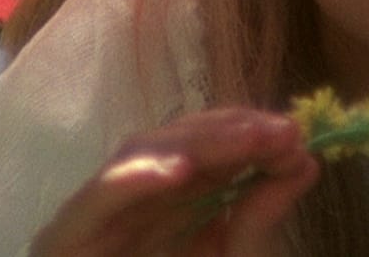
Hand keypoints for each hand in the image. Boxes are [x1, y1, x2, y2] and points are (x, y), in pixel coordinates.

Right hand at [30, 109, 319, 256]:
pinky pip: (96, 199)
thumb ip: (259, 222)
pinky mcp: (63, 236)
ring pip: (139, 154)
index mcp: (172, 202)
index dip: (250, 133)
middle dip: (231, 132)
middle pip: (177, 143)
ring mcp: (98, 215)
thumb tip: (305, 162)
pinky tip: (179, 171)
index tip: (294, 134)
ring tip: (247, 141)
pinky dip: (134, 180)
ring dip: (197, 143)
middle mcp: (134, 199)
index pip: (210, 147)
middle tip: (281, 131)